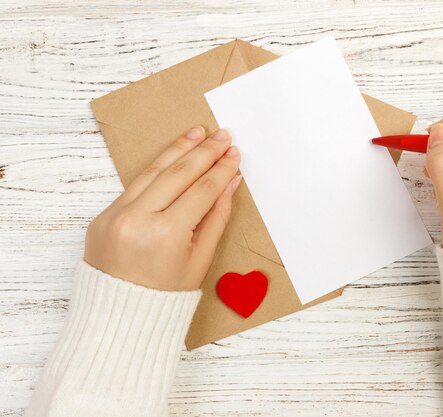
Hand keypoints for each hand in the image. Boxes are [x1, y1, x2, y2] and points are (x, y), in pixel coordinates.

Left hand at [85, 127, 240, 290]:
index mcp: (166, 235)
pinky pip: (134, 186)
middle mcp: (137, 219)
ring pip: (151, 171)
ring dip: (177, 149)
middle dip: (203, 152)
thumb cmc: (165, 296)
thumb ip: (216, 217)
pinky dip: (155, 170)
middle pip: (177, 174)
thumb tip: (229, 183)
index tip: (234, 154)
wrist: (118, 318)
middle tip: (222, 135)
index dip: (221, 170)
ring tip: (197, 133)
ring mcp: (115, 215)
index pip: (201, 191)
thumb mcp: (200, 260)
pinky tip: (172, 156)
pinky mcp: (103, 216)